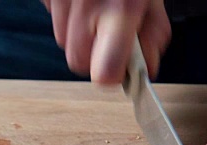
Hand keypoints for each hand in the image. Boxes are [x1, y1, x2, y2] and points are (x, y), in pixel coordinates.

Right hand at [40, 0, 170, 83]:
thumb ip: (152, 35)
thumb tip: (145, 69)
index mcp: (120, 10)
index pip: (104, 71)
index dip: (111, 75)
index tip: (119, 70)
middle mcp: (86, 5)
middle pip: (77, 60)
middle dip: (93, 55)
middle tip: (109, 35)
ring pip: (63, 40)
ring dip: (80, 34)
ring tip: (97, 9)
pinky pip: (54, 17)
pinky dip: (67, 15)